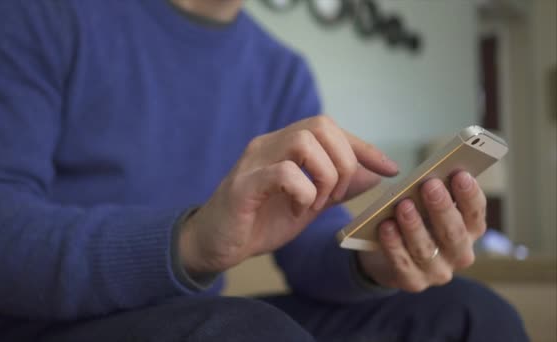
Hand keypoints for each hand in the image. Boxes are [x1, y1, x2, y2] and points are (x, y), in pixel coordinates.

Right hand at [180, 116, 398, 275]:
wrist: (217, 244)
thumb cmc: (260, 221)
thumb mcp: (308, 205)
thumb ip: (337, 188)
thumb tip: (373, 175)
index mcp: (285, 146)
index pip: (330, 129)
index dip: (364, 147)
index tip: (390, 169)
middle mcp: (269, 145)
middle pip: (320, 125)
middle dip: (343, 162)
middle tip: (336, 196)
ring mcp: (254, 162)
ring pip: (304, 142)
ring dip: (324, 176)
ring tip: (316, 203)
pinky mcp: (243, 185)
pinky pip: (284, 172)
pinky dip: (303, 192)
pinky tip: (296, 210)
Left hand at [358, 171, 486, 291]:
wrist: (387, 257)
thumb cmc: (414, 222)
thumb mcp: (426, 207)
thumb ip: (433, 195)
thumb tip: (430, 174)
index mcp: (469, 232)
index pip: (476, 214)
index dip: (470, 195)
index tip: (460, 174)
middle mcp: (459, 255)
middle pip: (454, 233)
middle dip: (442, 207)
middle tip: (430, 184)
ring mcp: (437, 272)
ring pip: (426, 249)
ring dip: (414, 225)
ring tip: (403, 204)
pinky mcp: (413, 282)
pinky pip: (402, 263)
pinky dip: (393, 244)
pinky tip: (385, 226)